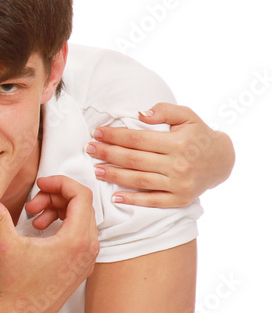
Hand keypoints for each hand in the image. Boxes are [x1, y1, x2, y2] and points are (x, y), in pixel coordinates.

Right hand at [0, 176, 98, 312]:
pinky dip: (63, 226)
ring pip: (82, 219)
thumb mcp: (5, 245)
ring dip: (58, 211)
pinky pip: (81, 234)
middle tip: (32, 204)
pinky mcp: (82, 266)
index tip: (41, 184)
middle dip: (55, 197)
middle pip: (82, 205)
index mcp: (76, 240)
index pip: (80, 195)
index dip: (60, 182)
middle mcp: (89, 248)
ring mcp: (88, 258)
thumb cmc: (18, 285)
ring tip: (35, 219)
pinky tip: (42, 232)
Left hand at [87, 102, 234, 207]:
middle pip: (134, 160)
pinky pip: (153, 201)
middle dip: (108, 154)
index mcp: (179, 143)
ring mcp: (179, 184)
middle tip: (89, 149)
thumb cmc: (199, 135)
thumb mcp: (187, 116)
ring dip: (114, 176)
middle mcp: (179, 165)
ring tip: (96, 170)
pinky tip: (115, 197)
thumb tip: (140, 114)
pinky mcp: (180, 199)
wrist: (223, 160)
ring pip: (139, 181)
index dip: (115, 136)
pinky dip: (133, 200)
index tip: (97, 133)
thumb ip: (164, 111)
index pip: (138, 140)